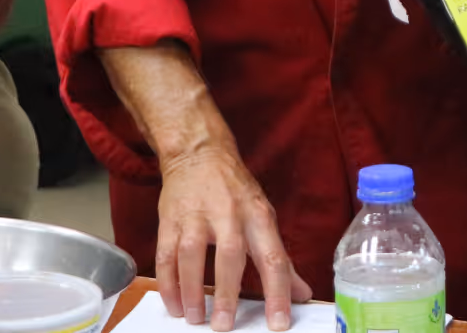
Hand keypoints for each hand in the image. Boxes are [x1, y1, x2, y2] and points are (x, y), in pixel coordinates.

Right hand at [156, 143, 310, 331]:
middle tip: (223, 326)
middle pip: (229, 254)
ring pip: (191, 253)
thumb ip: (279, 257)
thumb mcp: (263, 215)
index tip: (278, 323)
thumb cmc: (235, 190)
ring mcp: (195, 214)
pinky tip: (174, 304)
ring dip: (192, 289)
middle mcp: (228, 213)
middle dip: (227, 293)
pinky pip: (165, 253)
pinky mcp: (170, 217)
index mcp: (257, 215)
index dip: (278, 292)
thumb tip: (301, 293)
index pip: (273, 256)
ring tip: (195, 318)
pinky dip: (167, 282)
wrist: (198, 151)